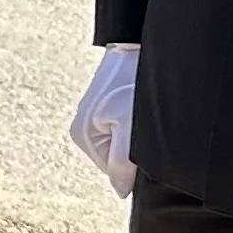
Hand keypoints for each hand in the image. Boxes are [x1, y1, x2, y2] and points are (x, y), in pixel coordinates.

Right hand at [68, 45, 140, 199]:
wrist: (133, 42)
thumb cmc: (133, 84)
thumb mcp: (131, 130)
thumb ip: (124, 164)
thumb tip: (122, 190)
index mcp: (82, 135)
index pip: (115, 172)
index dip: (136, 165)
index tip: (148, 143)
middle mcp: (83, 125)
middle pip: (118, 156)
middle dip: (136, 147)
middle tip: (149, 126)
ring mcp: (93, 113)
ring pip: (123, 139)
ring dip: (138, 132)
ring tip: (148, 112)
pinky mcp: (106, 102)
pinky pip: (124, 123)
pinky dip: (137, 120)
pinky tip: (145, 103)